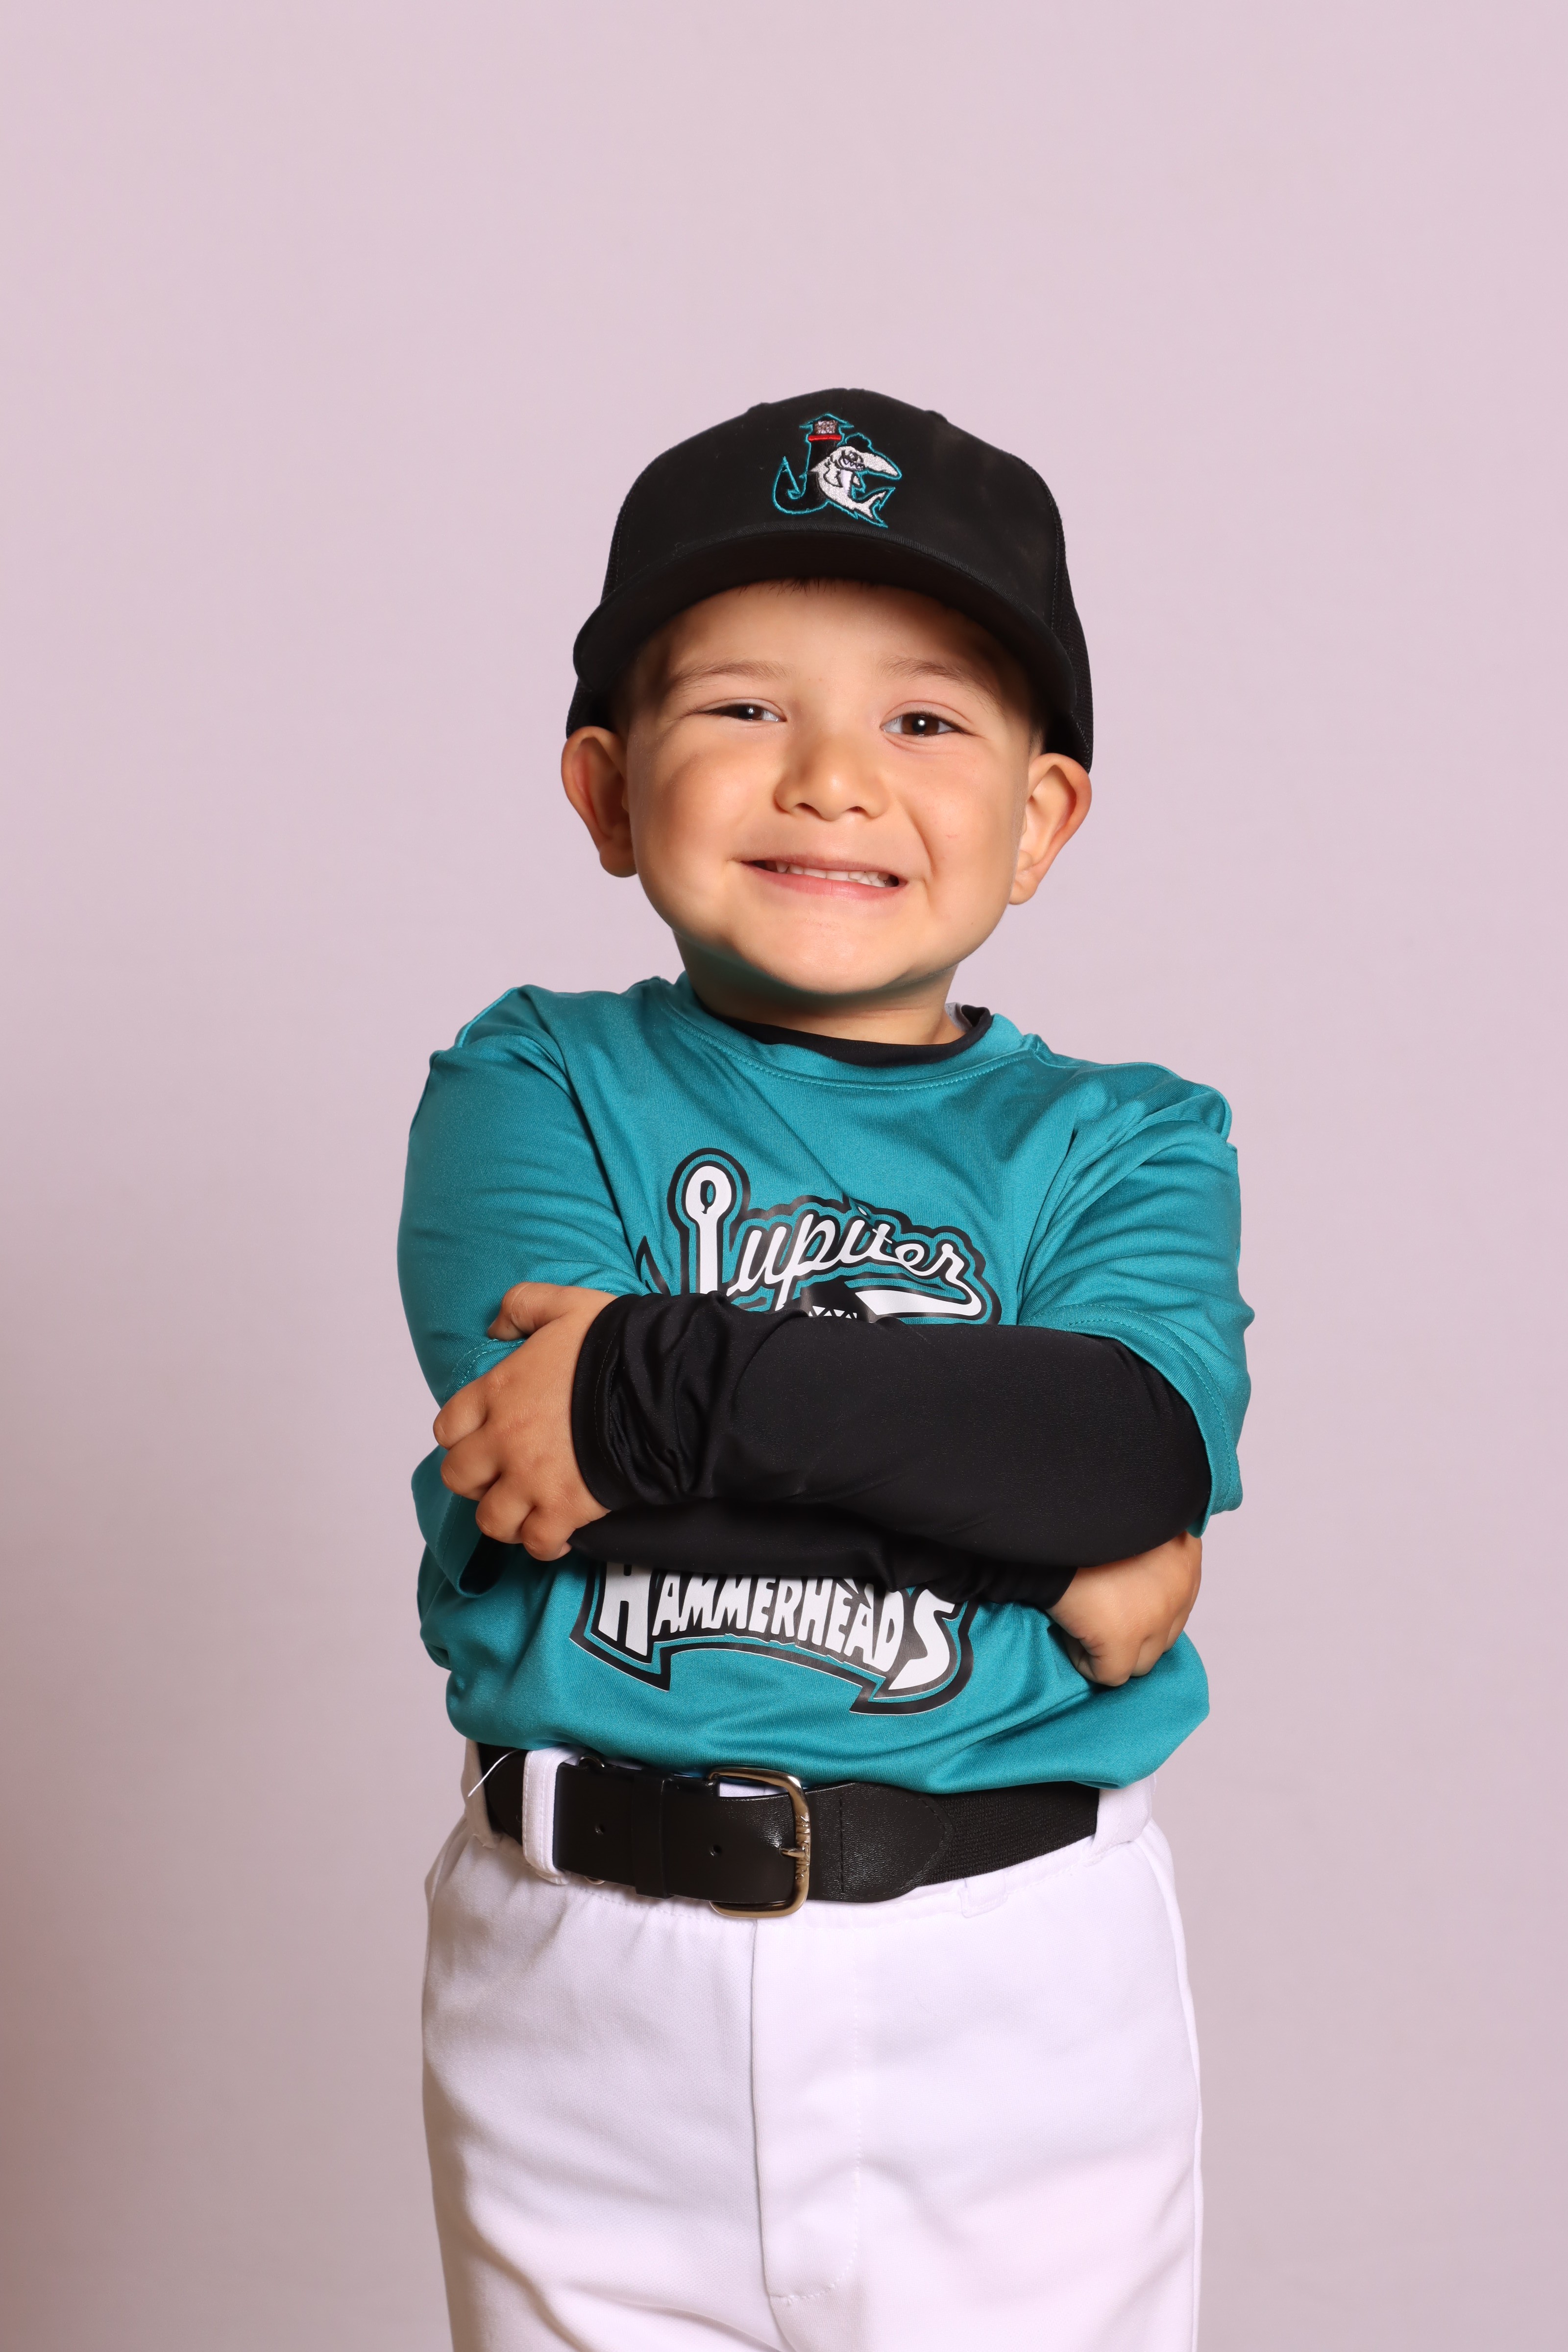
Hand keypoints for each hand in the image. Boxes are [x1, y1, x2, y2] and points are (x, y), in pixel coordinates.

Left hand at [433, 1283, 615, 1559]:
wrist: (660, 1388)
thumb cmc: (615, 1345)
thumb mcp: (565, 1304)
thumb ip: (522, 1306)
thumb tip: (495, 1328)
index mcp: (498, 1393)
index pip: (448, 1427)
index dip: (461, 1435)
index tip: (483, 1436)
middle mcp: (504, 1440)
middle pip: (458, 1477)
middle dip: (475, 1478)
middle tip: (501, 1474)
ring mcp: (531, 1480)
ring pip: (490, 1520)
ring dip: (504, 1517)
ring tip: (525, 1509)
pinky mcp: (564, 1509)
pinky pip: (537, 1543)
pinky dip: (544, 1543)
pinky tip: (558, 1533)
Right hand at [1047, 1533, 1201, 1686]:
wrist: (1052, 1520)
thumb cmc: (1084, 1519)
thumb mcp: (1132, 1524)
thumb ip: (1150, 1552)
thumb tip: (1137, 1591)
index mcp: (1186, 1554)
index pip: (1177, 1605)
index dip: (1143, 1606)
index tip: (1116, 1595)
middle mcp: (1181, 1587)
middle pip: (1162, 1637)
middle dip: (1132, 1632)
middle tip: (1096, 1609)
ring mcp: (1156, 1617)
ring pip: (1141, 1662)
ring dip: (1112, 1650)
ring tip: (1082, 1621)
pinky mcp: (1123, 1639)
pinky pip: (1111, 1674)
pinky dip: (1086, 1661)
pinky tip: (1068, 1633)